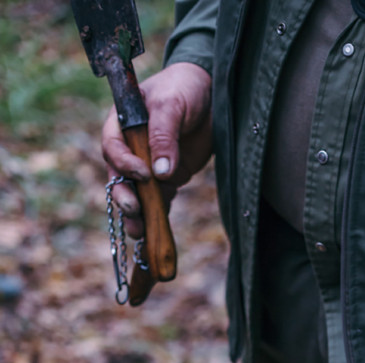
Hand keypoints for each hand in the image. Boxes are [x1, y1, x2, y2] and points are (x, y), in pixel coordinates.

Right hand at [102, 63, 212, 237]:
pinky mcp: (166, 179)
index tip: (143, 174)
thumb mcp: (173, 104)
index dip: (124, 163)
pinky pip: (158, 201)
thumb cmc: (184, 89)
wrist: (211, 95)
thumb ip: (165, 135)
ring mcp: (148, 166)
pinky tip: (157, 231)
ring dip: (136, 214)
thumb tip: (161, 172)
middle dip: (124, 195)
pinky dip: (157, 216)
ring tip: (139, 232)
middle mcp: (130, 148)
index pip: (113, 147)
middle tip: (135, 210)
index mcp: (122, 123)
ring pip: (136, 193)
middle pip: (118, 176)